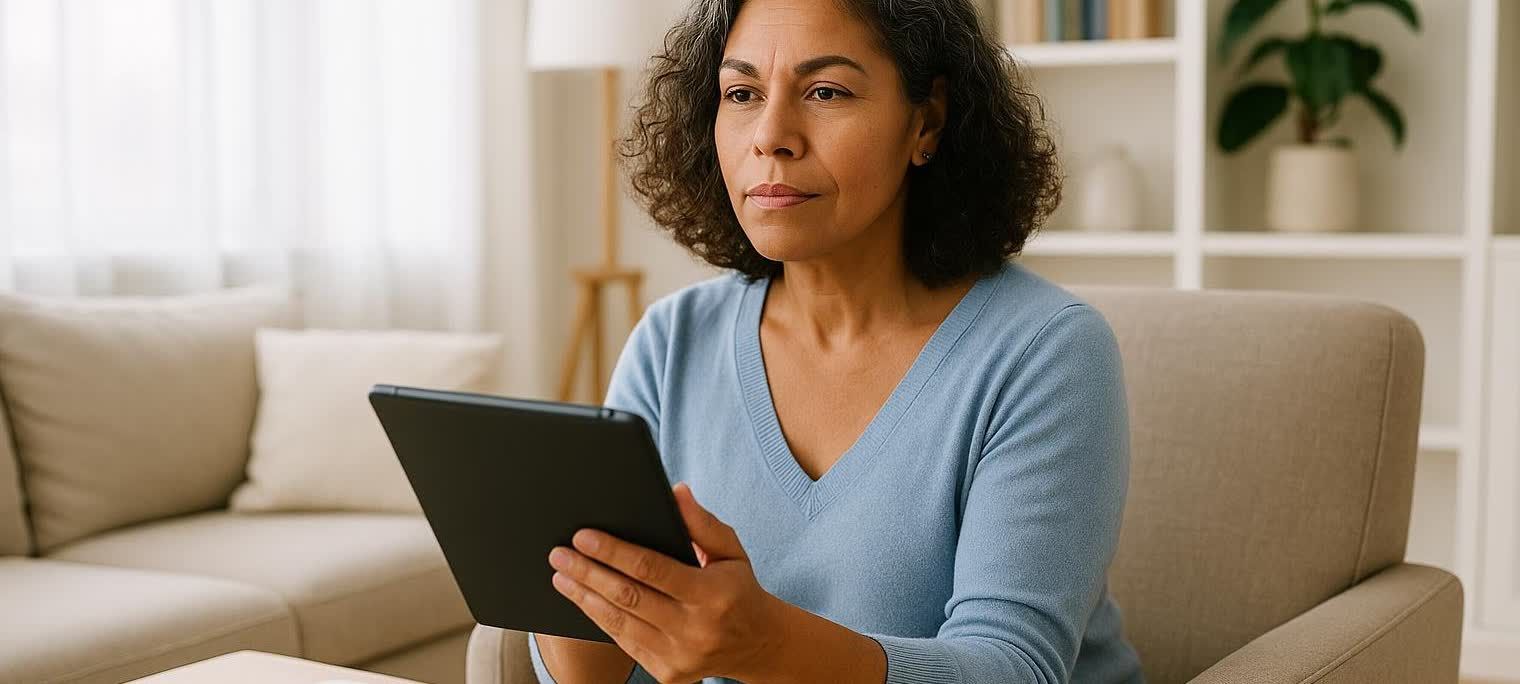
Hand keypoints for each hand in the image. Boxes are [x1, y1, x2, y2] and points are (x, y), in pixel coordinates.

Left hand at [547, 482, 784, 682]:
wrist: (758, 645)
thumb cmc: (738, 589)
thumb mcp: (730, 550)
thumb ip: (702, 522)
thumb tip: (675, 491)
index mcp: (711, 594)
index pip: (651, 568)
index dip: (613, 551)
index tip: (583, 536)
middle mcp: (695, 629)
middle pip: (628, 596)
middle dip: (588, 573)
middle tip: (559, 554)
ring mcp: (680, 656)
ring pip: (620, 623)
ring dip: (584, 597)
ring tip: (561, 576)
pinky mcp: (668, 673)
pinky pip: (625, 643)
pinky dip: (600, 620)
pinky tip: (583, 600)